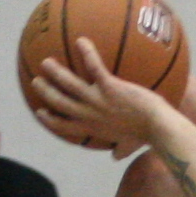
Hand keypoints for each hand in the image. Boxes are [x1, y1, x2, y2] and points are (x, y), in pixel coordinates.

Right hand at [25, 35, 177, 155]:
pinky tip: (82, 40)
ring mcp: (98, 101)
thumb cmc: (148, 137)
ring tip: (46, 61)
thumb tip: (117, 157)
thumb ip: (121, 149)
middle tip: (36, 82)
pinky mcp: (110, 87)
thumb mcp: (130, 146)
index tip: (40, 112)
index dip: (49, 121)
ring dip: (56, 73)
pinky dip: (88, 53)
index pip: (64, 127)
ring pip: (69, 85)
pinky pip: (95, 67)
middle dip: (46, 93)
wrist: (159, 128)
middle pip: (60, 104)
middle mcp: (90, 115)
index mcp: (93, 129)